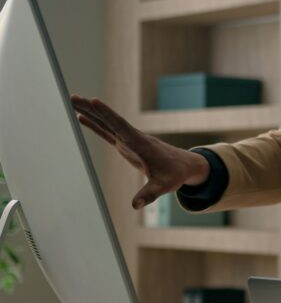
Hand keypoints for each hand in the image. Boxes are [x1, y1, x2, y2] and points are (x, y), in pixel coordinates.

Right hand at [71, 95, 210, 208]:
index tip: (93, 101)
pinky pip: (107, 132)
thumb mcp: (164, 186)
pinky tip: (82, 117)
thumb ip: (149, 195)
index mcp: (140, 144)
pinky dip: (95, 124)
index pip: (121, 126)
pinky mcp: (126, 144)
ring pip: (107, 123)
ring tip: (73, 101)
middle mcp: (133, 138)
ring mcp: (129, 140)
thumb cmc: (175, 175)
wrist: (184, 165)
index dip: (107, 114)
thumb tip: (135, 205)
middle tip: (73, 97)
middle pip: (109, 120)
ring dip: (90, 112)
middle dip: (92, 109)